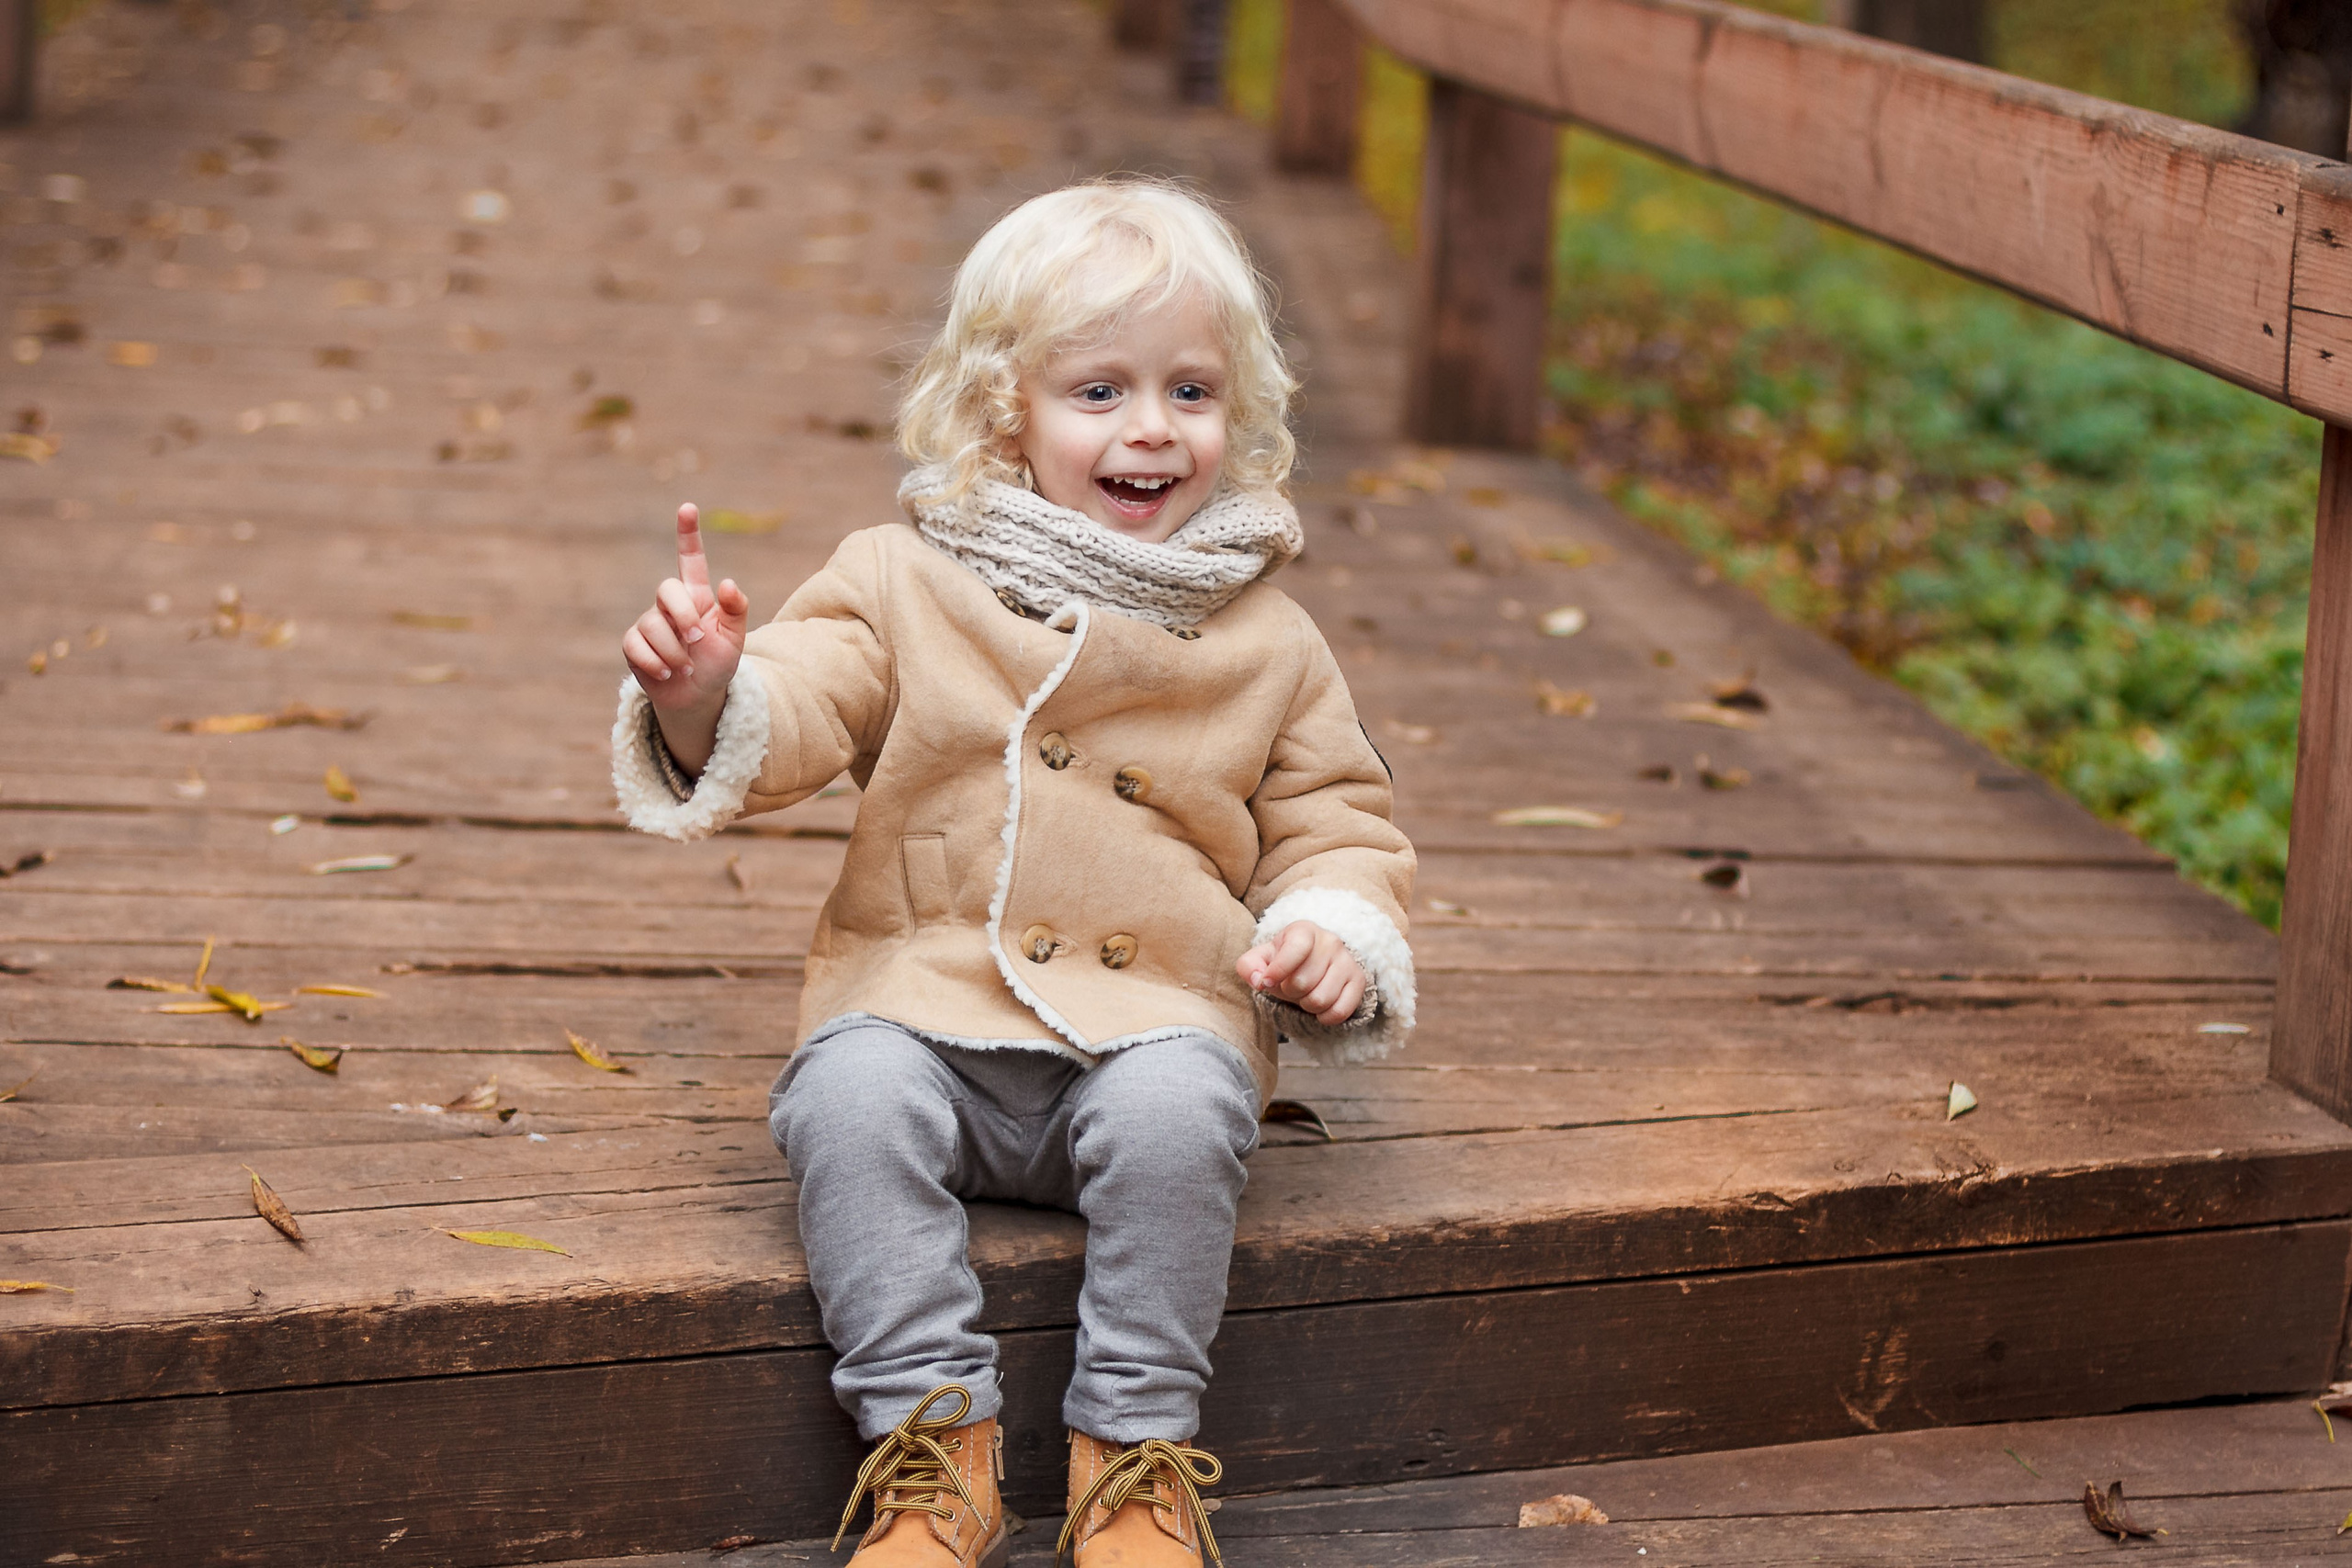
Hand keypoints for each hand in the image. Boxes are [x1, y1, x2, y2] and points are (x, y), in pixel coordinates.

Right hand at [620, 503, 750, 772]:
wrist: (697, 696)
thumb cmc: (717, 662)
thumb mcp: (735, 638)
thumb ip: (736, 610)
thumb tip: (729, 584)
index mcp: (697, 596)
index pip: (690, 559)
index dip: (688, 533)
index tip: (688, 507)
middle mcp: (670, 605)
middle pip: (666, 590)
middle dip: (683, 615)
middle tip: (697, 639)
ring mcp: (649, 623)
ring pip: (652, 625)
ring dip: (675, 651)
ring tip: (687, 666)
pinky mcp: (633, 644)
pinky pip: (636, 646)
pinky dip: (655, 663)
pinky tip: (667, 674)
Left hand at [1236, 920, 1368, 1026]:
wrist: (1314, 963)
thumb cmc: (1284, 961)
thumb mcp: (1261, 959)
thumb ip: (1249, 967)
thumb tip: (1260, 981)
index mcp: (1304, 931)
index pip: (1295, 950)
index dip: (1277, 972)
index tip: (1266, 982)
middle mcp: (1330, 941)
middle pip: (1303, 983)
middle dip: (1289, 993)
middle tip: (1290, 987)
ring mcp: (1347, 961)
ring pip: (1321, 999)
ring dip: (1307, 1005)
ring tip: (1305, 995)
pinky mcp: (1359, 981)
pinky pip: (1341, 1011)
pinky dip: (1325, 1016)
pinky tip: (1320, 1007)